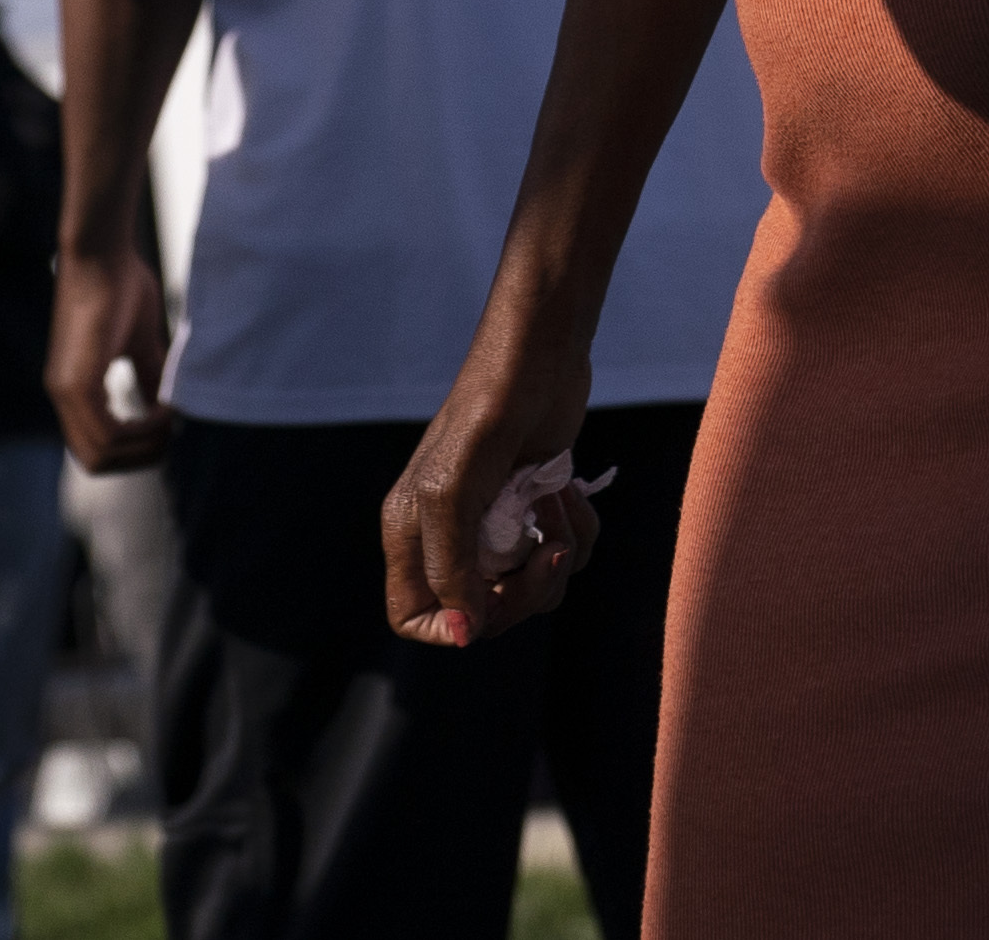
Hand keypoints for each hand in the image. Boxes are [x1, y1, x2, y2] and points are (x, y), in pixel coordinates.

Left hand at [51, 242, 176, 471]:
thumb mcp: (139, 343)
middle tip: (171, 432)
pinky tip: (162, 407)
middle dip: (140, 458)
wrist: (101, 250)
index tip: (166, 429)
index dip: (133, 451)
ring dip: (144, 445)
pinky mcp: (76, 381)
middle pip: (96, 463)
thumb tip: (167, 408)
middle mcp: (64, 396)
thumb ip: (148, 376)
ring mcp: (66, 391)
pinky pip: (107, 431)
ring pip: (100, 455)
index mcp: (74, 390)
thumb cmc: (120, 284)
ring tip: (169, 417)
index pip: (96, 451)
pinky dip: (141, 429)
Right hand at [384, 313, 598, 647]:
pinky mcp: (537, 511)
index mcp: (411, 531)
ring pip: (531, 590)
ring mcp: (496, 525)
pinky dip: (578, 532)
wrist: (542, 355)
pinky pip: (565, 558)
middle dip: (524, 590)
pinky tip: (570, 493)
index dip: (450, 625)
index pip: (413, 615)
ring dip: (557, 556)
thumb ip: (450, 565)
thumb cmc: (487, 409)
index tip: (491, 600)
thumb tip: (463, 633)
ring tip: (555, 504)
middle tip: (544, 548)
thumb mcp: (452, 488)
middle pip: (483, 612)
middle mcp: (449, 535)